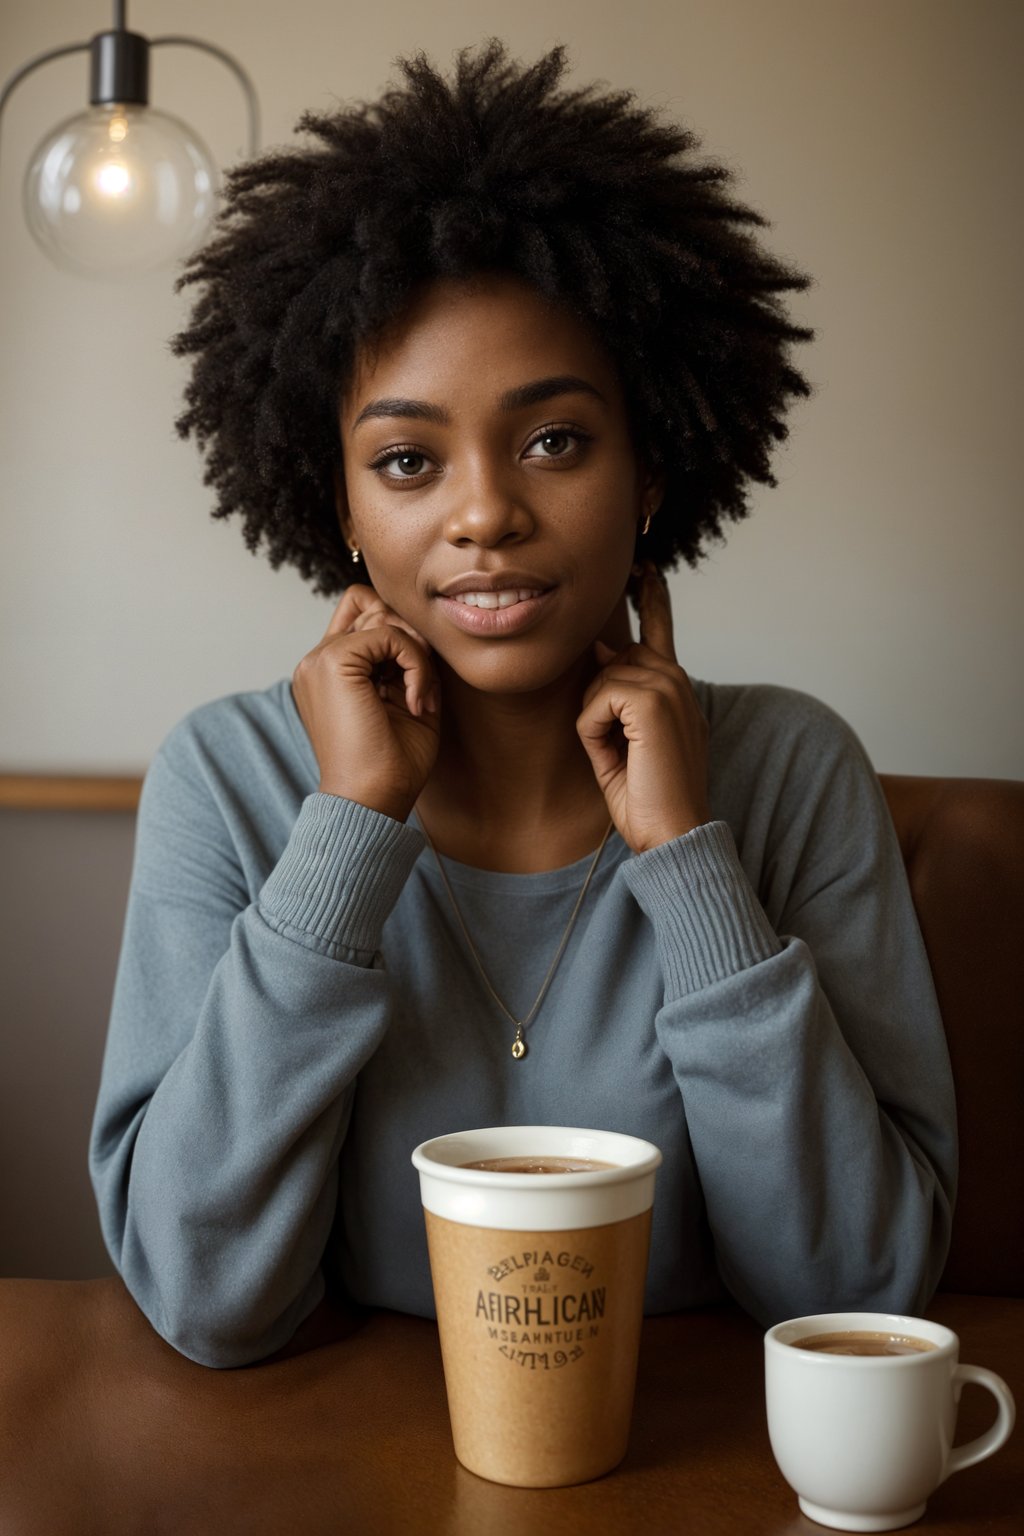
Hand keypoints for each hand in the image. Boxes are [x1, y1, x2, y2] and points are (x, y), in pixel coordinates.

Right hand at [292, 585, 439, 820]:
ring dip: (415, 653)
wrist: (371, 801)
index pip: (361, 617)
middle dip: (410, 640)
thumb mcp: (406, 700)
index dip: (398, 635)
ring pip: (383, 619)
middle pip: (372, 608)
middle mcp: (316, 662)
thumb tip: (420, 629)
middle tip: (423, 686)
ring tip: (420, 697)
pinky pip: (389, 635)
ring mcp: (319, 659)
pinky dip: (415, 663)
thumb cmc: (391, 765)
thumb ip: (408, 661)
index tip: (417, 682)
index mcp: (327, 673)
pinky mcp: (333, 662)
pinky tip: (416, 701)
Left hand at [577, 564, 709, 851]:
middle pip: (612, 659)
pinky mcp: (653, 700)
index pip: (661, 629)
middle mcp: (677, 681)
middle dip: (599, 704)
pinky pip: (596, 699)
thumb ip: (615, 697)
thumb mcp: (622, 742)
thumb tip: (602, 649)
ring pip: (602, 680)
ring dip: (597, 723)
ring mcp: (669, 686)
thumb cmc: (647, 798)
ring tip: (625, 758)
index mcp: (676, 689)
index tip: (645, 567)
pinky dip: (594, 732)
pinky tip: (620, 756)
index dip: (653, 596)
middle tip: (623, 751)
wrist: (673, 833)